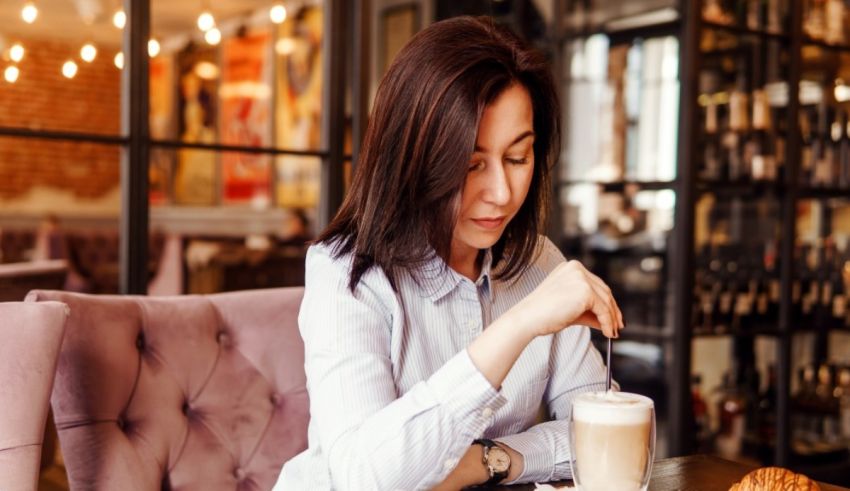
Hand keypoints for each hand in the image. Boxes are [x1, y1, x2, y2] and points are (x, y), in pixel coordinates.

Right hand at [508, 260, 623, 338]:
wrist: (528, 318)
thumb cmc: (544, 314)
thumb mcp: (571, 309)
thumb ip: (590, 312)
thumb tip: (609, 322)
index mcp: (570, 268)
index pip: (596, 285)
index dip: (607, 302)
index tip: (614, 316)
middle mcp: (576, 268)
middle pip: (604, 290)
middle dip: (613, 310)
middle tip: (618, 326)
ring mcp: (581, 278)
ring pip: (606, 300)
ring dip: (612, 319)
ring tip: (612, 332)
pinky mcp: (585, 291)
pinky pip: (603, 309)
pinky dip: (608, 322)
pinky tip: (607, 332)